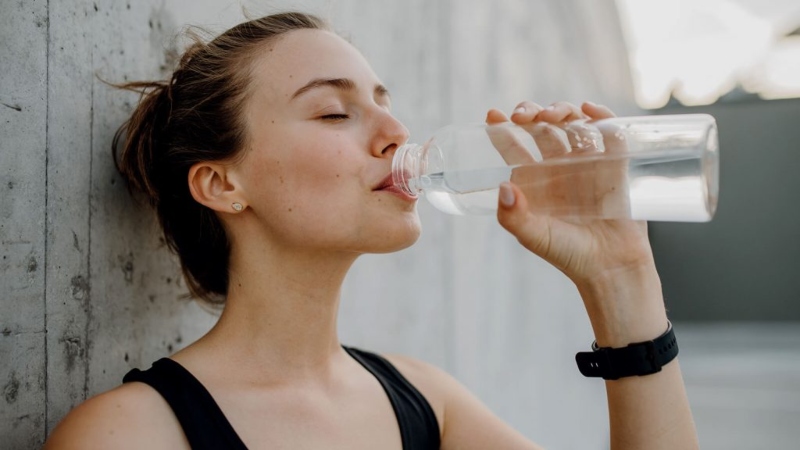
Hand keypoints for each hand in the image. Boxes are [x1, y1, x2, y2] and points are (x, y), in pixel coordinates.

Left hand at [487, 101, 665, 342]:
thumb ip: (513, 216)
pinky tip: (590, 110)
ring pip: (572, 125)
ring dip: (562, 111)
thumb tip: (503, 187)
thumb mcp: (533, 236)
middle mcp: (558, 168)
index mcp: (533, 181)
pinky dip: (602, 117)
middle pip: (543, 129)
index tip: (492, 114)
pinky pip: (610, 134)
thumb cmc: (568, 254)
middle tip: (525, 115)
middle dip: (532, 114)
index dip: (501, 129)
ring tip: (554, 116)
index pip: (514, 147)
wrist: (611, 268)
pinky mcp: (615, 165)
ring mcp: (587, 164)